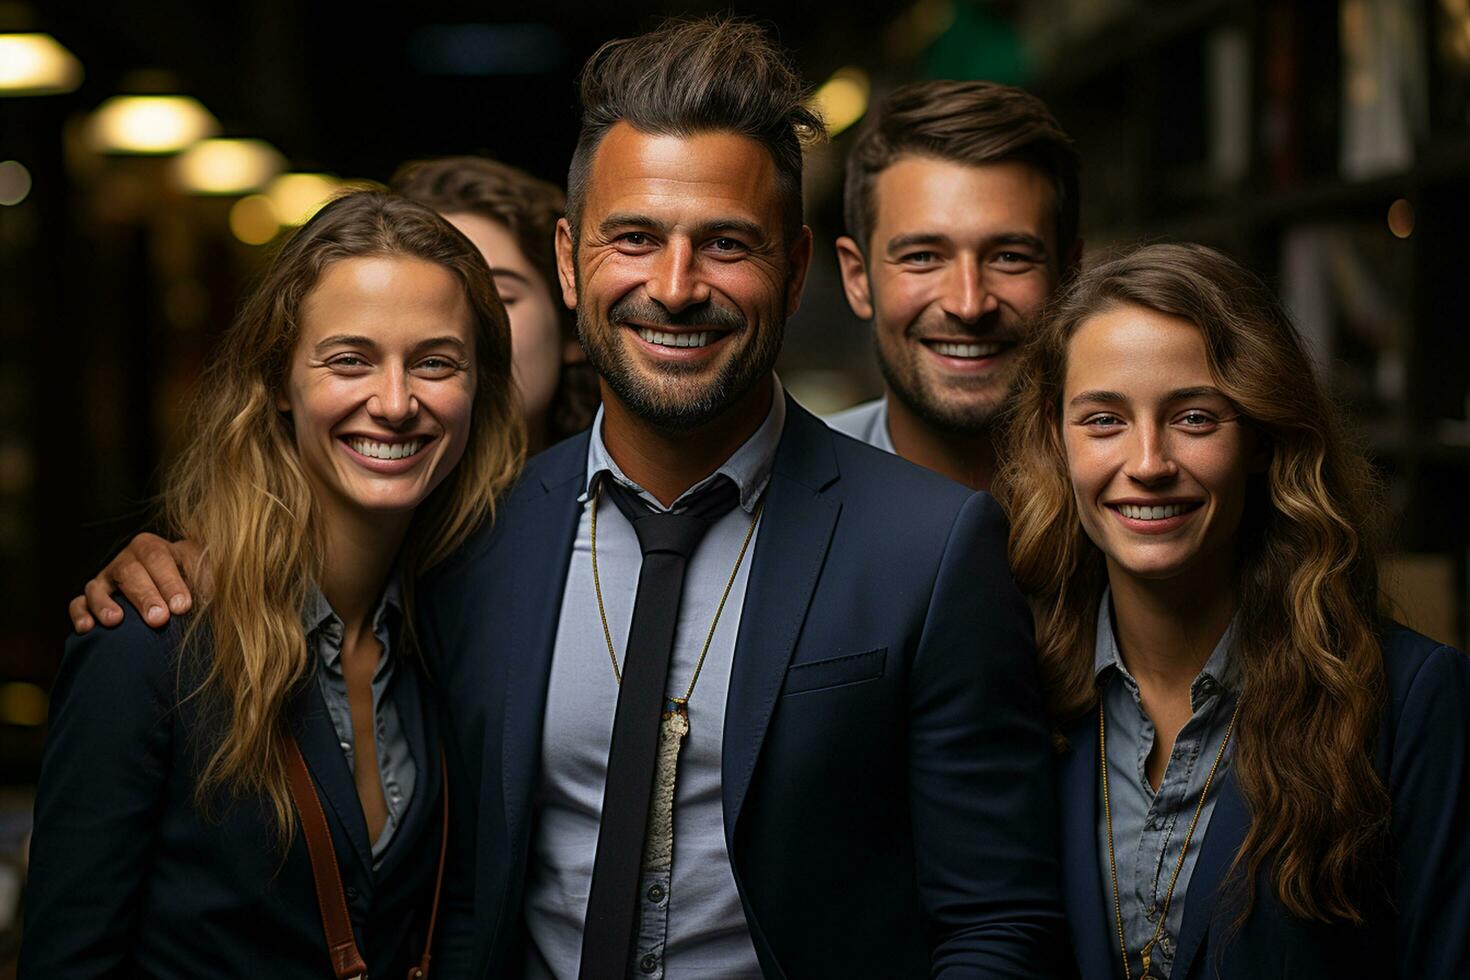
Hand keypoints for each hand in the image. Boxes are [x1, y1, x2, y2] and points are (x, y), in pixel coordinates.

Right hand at [69, 534, 206, 632]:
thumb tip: (215, 591)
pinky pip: (79, 602)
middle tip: (159, 619)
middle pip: (133, 570)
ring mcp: (109, 576)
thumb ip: (209, 578)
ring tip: (116, 621)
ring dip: (106, 603)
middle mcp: (132, 558)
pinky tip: (87, 627)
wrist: (171, 596)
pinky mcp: (93, 596)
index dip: (172, 581)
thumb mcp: (206, 577)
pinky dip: (81, 613)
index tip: (184, 607)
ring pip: (101, 584)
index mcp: (162, 549)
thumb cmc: (193, 586)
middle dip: (146, 595)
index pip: (163, 558)